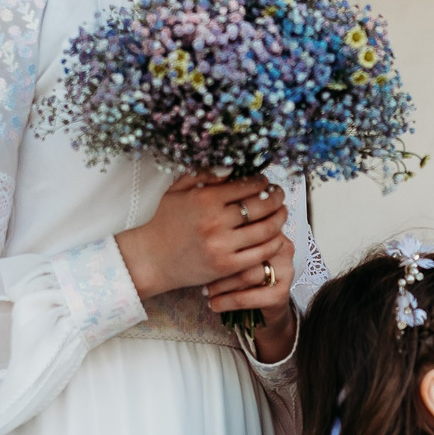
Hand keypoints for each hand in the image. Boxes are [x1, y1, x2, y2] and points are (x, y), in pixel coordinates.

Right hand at [117, 171, 286, 298]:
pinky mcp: (227, 266)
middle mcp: (216, 222)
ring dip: (280, 218)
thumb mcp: (177, 191)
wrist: (151, 258)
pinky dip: (274, 243)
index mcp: (205, 198)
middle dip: (276, 197)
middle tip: (279, 194)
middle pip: (261, 206)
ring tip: (282, 212)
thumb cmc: (163, 221)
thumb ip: (203, 175)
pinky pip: (261, 253)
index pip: (247, 185)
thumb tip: (232, 167)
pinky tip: (276, 236)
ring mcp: (222, 246)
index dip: (262, 182)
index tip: (265, 182)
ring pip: (266, 229)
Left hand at [206, 232, 297, 362]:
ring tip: (206, 291)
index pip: (243, 229)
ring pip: (245, 274)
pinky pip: (247, 297)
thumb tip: (199, 234)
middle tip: (201, 274)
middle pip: (245, 251)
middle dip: (219, 265)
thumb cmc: (246, 278)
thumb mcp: (238, 253)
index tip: (200, 250)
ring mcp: (285, 271)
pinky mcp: (280, 294)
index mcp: (271, 230)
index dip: (220, 241)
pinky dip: (226, 302)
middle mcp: (282, 248)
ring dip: (220, 285)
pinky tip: (214, 305)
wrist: (265, 312)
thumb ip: (229, 239)